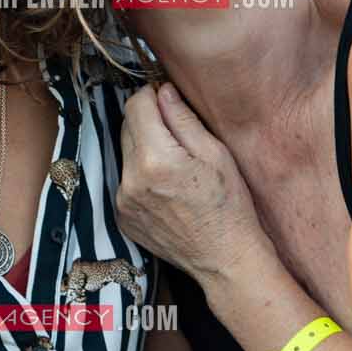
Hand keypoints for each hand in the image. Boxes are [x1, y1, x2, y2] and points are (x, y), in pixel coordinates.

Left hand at [116, 83, 269, 283]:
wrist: (224, 259)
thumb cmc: (229, 206)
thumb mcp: (215, 154)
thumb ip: (183, 119)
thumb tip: (162, 91)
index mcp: (155, 159)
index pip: (136, 105)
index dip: (153, 95)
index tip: (168, 100)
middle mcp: (130, 180)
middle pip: (127, 126)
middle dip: (148, 121)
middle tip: (177, 133)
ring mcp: (123, 201)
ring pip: (126, 153)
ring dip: (144, 148)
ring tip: (175, 165)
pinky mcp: (122, 216)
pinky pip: (126, 180)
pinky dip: (141, 175)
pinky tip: (167, 188)